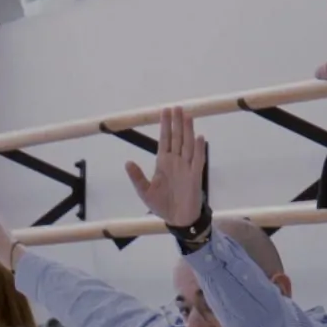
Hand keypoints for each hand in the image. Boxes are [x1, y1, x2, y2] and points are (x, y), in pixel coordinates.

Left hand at [123, 106, 207, 228]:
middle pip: (177, 138)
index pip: (165, 140)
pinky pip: (198, 160)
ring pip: (187, 145)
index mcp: (163, 163)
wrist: (177, 219)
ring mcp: (186, 167)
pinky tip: (199, 138)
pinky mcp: (195, 177)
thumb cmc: (162, 205)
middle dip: (176, 122)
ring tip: (187, 115)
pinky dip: (199, 149)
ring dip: (187, 130)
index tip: (165, 111)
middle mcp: (176, 161)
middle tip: (177, 107)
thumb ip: (137, 177)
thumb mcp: (145, 191)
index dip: (165, 126)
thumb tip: (127, 162)